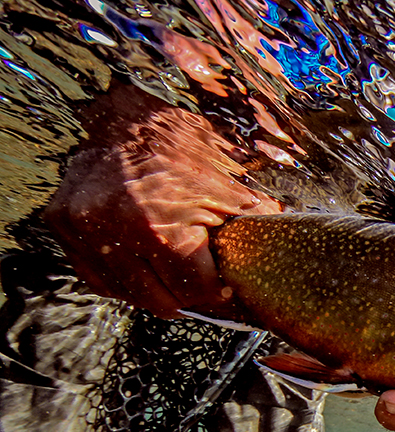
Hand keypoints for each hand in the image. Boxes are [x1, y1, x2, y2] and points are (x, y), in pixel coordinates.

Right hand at [43, 85, 280, 317]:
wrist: (129, 116)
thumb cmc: (185, 151)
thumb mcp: (231, 188)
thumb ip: (256, 228)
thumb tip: (282, 259)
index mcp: (157, 226)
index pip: (195, 291)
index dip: (217, 292)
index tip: (226, 287)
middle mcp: (111, 231)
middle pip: (160, 300)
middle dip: (188, 296)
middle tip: (204, 286)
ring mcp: (81, 229)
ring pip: (127, 294)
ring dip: (155, 290)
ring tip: (176, 274)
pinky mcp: (61, 224)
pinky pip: (96, 276)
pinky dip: (123, 279)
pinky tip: (144, 265)